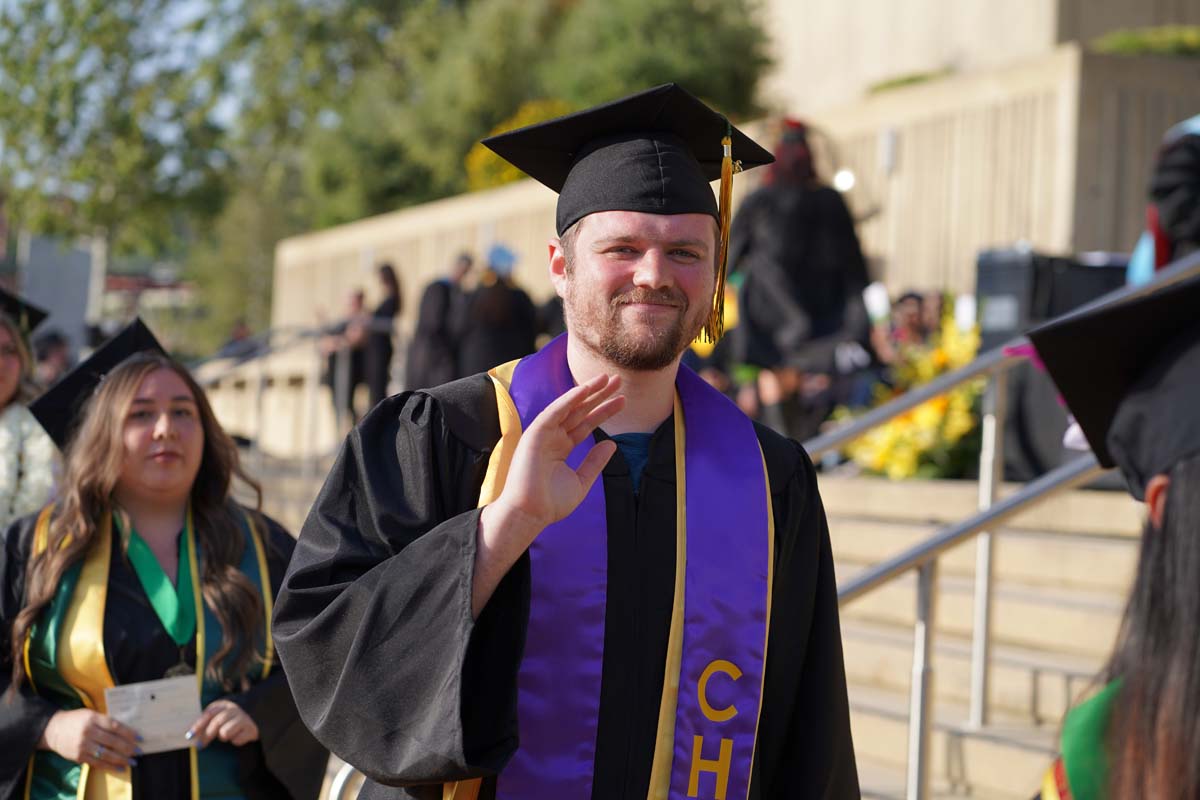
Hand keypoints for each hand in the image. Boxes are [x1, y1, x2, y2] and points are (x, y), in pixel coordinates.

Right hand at [39, 708, 139, 770]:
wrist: (52, 729)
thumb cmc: (76, 720)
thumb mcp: (90, 714)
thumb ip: (105, 721)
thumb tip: (127, 730)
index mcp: (92, 719)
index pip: (115, 726)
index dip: (129, 733)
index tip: (140, 738)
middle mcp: (88, 732)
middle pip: (112, 741)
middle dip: (128, 748)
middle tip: (139, 752)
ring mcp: (82, 746)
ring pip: (106, 754)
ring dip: (121, 759)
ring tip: (132, 762)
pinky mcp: (78, 757)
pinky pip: (97, 763)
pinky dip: (109, 766)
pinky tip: (119, 768)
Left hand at [187, 699, 259, 746]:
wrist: (259, 715)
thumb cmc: (233, 718)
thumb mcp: (221, 714)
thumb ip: (208, 720)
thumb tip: (192, 734)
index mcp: (224, 704)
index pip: (209, 714)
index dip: (198, 725)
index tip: (190, 736)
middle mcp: (235, 709)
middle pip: (216, 723)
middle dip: (207, 735)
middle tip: (201, 745)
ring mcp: (244, 718)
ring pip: (225, 733)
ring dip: (224, 737)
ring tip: (228, 734)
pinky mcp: (251, 729)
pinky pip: (236, 740)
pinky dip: (236, 740)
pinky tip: (240, 735)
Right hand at [493, 373, 623, 533]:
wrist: (530, 515)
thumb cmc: (550, 503)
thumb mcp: (581, 481)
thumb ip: (595, 462)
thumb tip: (612, 444)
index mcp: (561, 447)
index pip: (586, 423)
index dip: (604, 410)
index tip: (623, 400)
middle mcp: (553, 437)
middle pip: (580, 411)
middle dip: (599, 395)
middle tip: (618, 380)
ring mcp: (543, 434)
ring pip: (568, 407)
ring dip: (586, 391)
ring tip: (606, 378)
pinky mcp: (534, 434)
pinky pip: (554, 412)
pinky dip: (568, 400)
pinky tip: (584, 390)